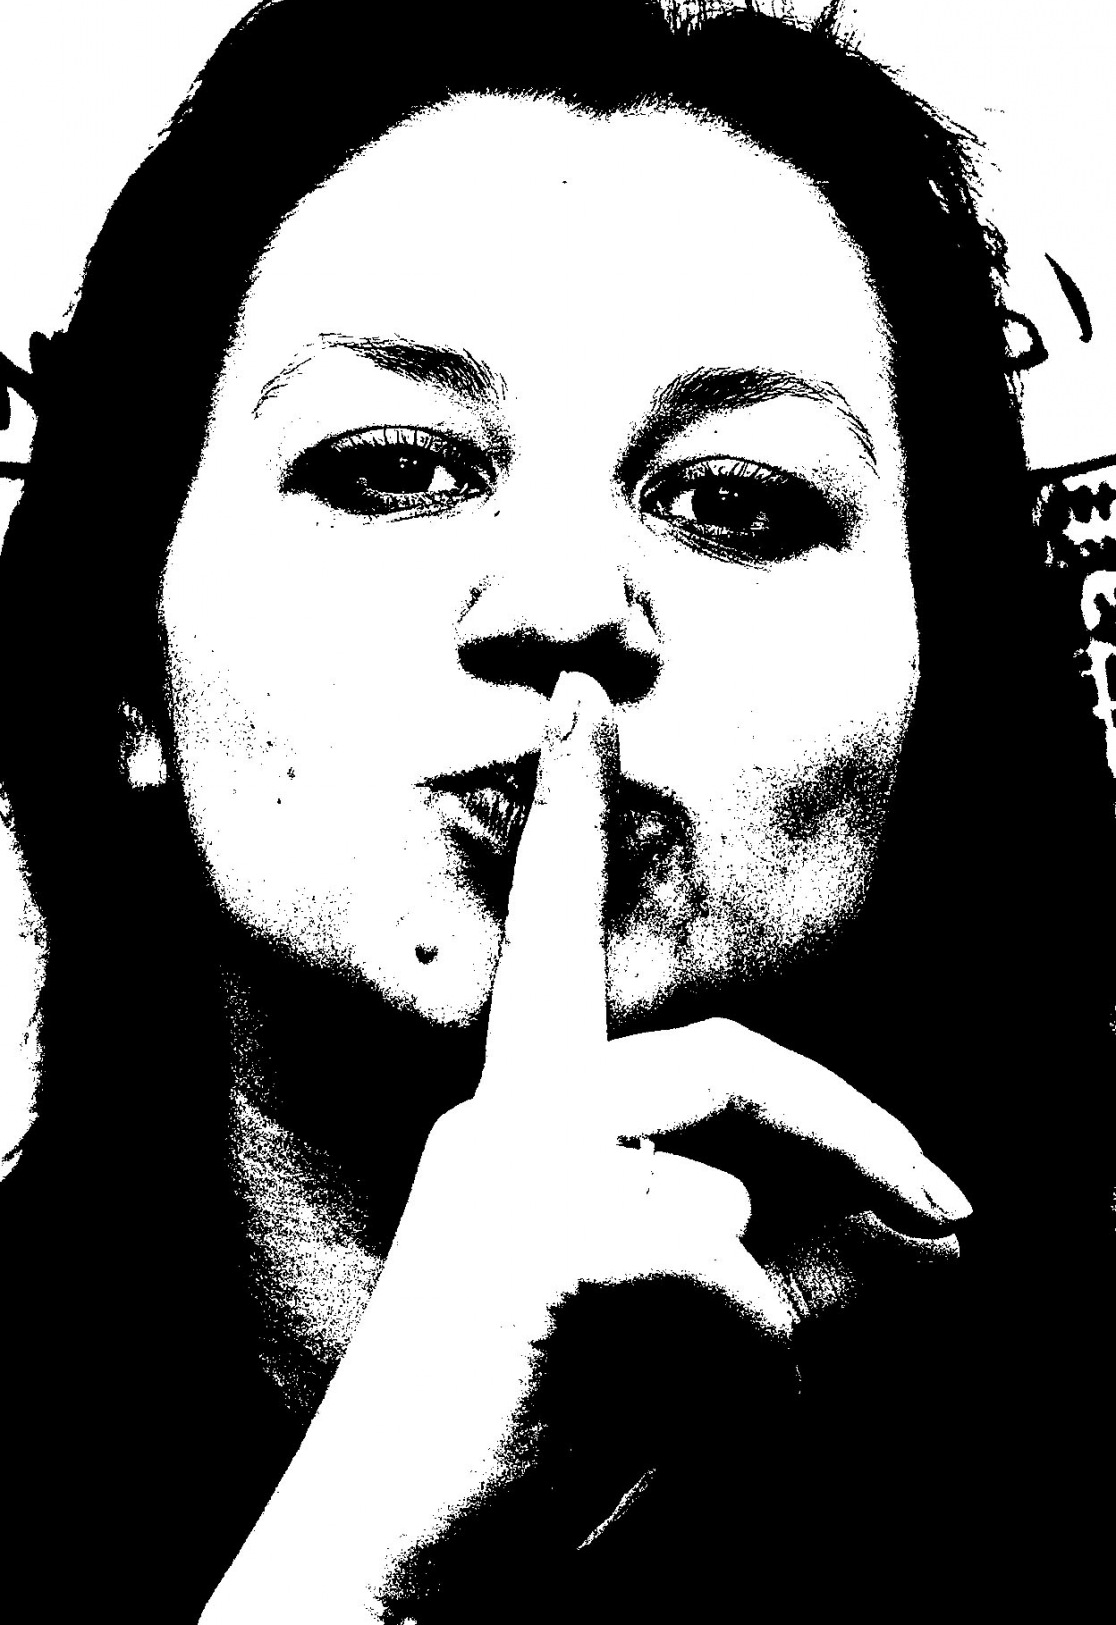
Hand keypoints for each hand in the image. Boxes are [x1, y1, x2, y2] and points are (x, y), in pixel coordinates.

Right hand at [201, 671, 968, 1619]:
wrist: (396, 1558)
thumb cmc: (533, 1435)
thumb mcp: (665, 1324)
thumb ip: (761, 1242)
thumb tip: (926, 1224)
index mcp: (515, 1117)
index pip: (555, 945)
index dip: (571, 817)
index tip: (582, 702)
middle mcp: (505, 1119)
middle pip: (727, 1061)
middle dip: (862, 1137)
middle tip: (961, 1218)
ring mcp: (517, 1172)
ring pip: (733, 1191)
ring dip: (780, 1321)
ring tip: (751, 1407)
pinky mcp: (546, 1237)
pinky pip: (729, 1277)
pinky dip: (758, 1370)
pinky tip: (693, 1433)